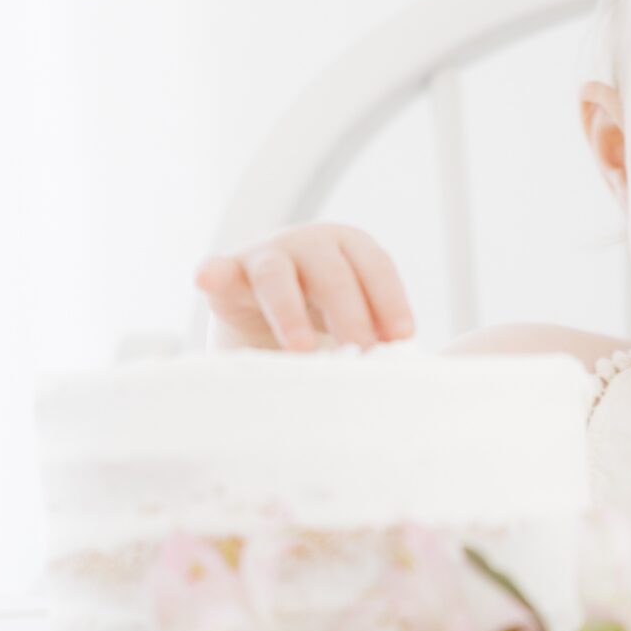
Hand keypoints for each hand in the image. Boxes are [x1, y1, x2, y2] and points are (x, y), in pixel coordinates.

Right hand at [193, 223, 415, 352]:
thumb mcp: (357, 333)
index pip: (374, 265)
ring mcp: (266, 257)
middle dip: (349, 312)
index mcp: (351, 251)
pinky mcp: (227, 276)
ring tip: (302, 348)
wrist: (263, 334)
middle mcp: (310, 246)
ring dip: (292, 310)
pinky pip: (219, 272)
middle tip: (362, 353)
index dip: (389, 298)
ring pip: (278, 273)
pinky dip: (213, 273)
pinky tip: (206, 278)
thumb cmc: (326, 334)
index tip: (403, 336)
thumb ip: (382, 345)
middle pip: (332, 269)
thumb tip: (424, 385)